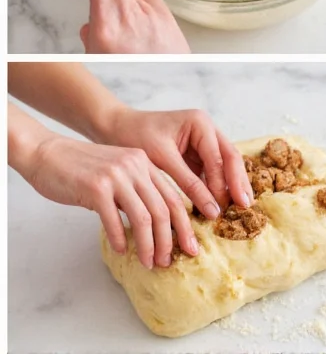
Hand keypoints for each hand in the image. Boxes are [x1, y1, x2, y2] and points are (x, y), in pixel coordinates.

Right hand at [21, 135, 197, 268]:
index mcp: (145, 163)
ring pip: (143, 218)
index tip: (190, 246)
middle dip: (170, 240)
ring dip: (148, 245)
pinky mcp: (96, 187)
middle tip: (170, 261)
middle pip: (163, 209)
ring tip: (148, 262)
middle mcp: (135, 166)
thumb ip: (136, 193)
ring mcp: (117, 176)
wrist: (46, 153)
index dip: (185, 225)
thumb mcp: (118, 174)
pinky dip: (119, 239)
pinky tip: (122, 251)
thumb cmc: (80, 169)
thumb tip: (155, 225)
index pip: (174, 197)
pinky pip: (114, 219)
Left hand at [81, 0, 190, 53]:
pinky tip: (116, 12)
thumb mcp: (165, 21)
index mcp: (119, 16)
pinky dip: (105, 12)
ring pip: (96, 3)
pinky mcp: (92, 48)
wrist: (163, 94)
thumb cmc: (169, 61)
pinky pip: (95, 21)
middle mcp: (99, 27)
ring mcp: (92, 39)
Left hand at [102, 107, 253, 214]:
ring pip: (225, 165)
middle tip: (245, 206)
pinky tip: (219, 203)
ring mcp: (204, 141)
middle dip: (238, 182)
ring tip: (238, 207)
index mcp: (200, 123)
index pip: (218, 157)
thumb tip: (211, 208)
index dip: (224, 182)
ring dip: (231, 185)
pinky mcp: (197, 154)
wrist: (114, 126)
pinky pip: (212, 171)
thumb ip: (188, 182)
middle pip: (231, 158)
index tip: (226, 206)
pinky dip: (215, 186)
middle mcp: (207, 130)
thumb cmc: (134, 136)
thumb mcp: (161, 159)